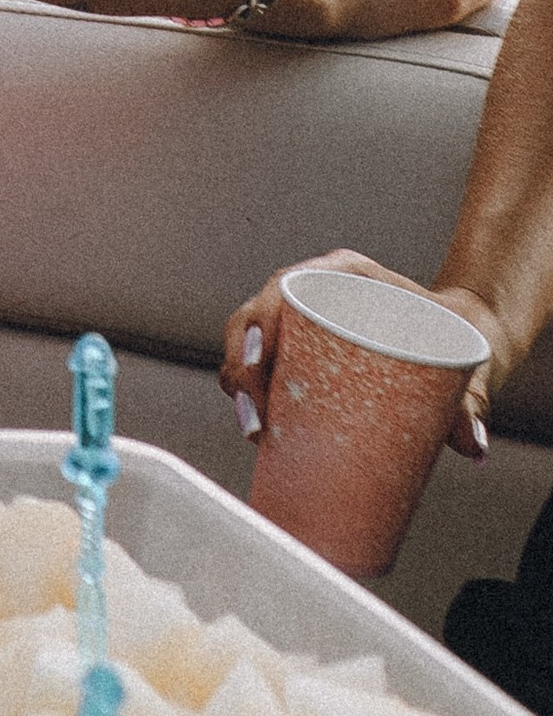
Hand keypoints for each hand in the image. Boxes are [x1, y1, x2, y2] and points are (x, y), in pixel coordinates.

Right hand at [222, 247, 508, 459]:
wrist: (459, 333)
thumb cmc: (457, 337)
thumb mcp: (464, 358)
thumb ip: (471, 400)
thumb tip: (474, 444)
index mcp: (345, 272)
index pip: (286, 286)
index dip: (262, 320)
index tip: (262, 364)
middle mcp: (315, 289)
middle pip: (255, 318)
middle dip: (243, 367)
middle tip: (258, 423)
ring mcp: (303, 319)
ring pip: (250, 343)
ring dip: (241, 385)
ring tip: (257, 433)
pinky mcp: (300, 349)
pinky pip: (261, 365)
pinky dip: (251, 394)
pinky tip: (259, 431)